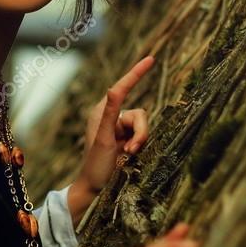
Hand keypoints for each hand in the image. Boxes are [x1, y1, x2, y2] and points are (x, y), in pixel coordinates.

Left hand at [74, 55, 154, 195]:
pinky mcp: (126, 137)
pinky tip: (128, 155)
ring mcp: (119, 127)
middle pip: (140, 114)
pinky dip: (140, 144)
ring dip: (140, 140)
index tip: (151, 59)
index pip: (122, 88)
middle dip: (140, 132)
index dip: (137, 73)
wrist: (95, 187)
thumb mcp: (104, 138)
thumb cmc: (95, 164)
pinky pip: (142, 134)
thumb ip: (111, 112)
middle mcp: (110, 115)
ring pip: (144, 126)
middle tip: (130, 150)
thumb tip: (115, 88)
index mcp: (101, 111)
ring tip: (128, 154)